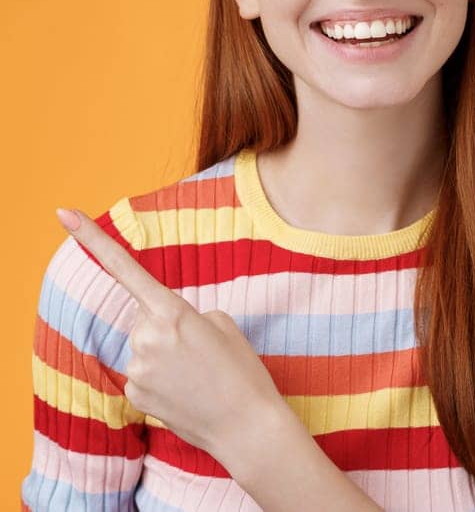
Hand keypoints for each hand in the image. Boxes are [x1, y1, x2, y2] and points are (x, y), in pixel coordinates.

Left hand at [54, 206, 288, 460]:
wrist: (247, 426)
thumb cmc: (243, 372)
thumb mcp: (224, 326)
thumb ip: (188, 315)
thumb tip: (163, 328)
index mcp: (173, 312)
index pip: (126, 269)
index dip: (92, 239)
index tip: (63, 213)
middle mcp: (146, 336)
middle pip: (145, 318)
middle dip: (168, 328)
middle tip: (203, 352)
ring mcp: (136, 367)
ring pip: (144, 347)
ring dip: (166, 356)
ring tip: (198, 375)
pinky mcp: (133, 393)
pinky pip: (143, 374)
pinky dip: (162, 380)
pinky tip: (185, 392)